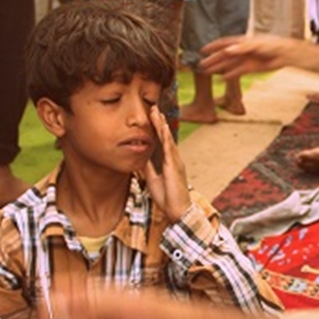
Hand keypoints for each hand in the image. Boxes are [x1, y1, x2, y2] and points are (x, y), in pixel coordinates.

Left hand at [144, 106, 192, 221]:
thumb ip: (148, 168)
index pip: (161, 142)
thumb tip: (140, 157)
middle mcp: (173, 159)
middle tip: (154, 108)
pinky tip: (162, 128)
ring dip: (162, 125)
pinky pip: (169, 149)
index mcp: (168, 162)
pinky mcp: (175, 166)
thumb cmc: (167, 198)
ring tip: (157, 112)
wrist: (178, 210)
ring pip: (167, 139)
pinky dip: (166, 137)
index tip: (153, 117)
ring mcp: (175, 161)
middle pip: (165, 137)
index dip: (157, 130)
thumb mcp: (152, 180)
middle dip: (159, 122)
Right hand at [199, 35, 301, 79]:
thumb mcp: (256, 45)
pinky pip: (238, 71)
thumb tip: (228, 50)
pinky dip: (230, 75)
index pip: (224, 43)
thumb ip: (242, 48)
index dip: (213, 46)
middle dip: (213, 60)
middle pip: (224, 55)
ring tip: (208, 73)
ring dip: (219, 68)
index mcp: (242, 41)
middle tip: (201, 65)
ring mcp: (246, 59)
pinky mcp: (251, 67)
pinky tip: (222, 79)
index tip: (202, 50)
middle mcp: (242, 50)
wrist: (285, 54)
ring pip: (229, 64)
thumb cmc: (272, 45)